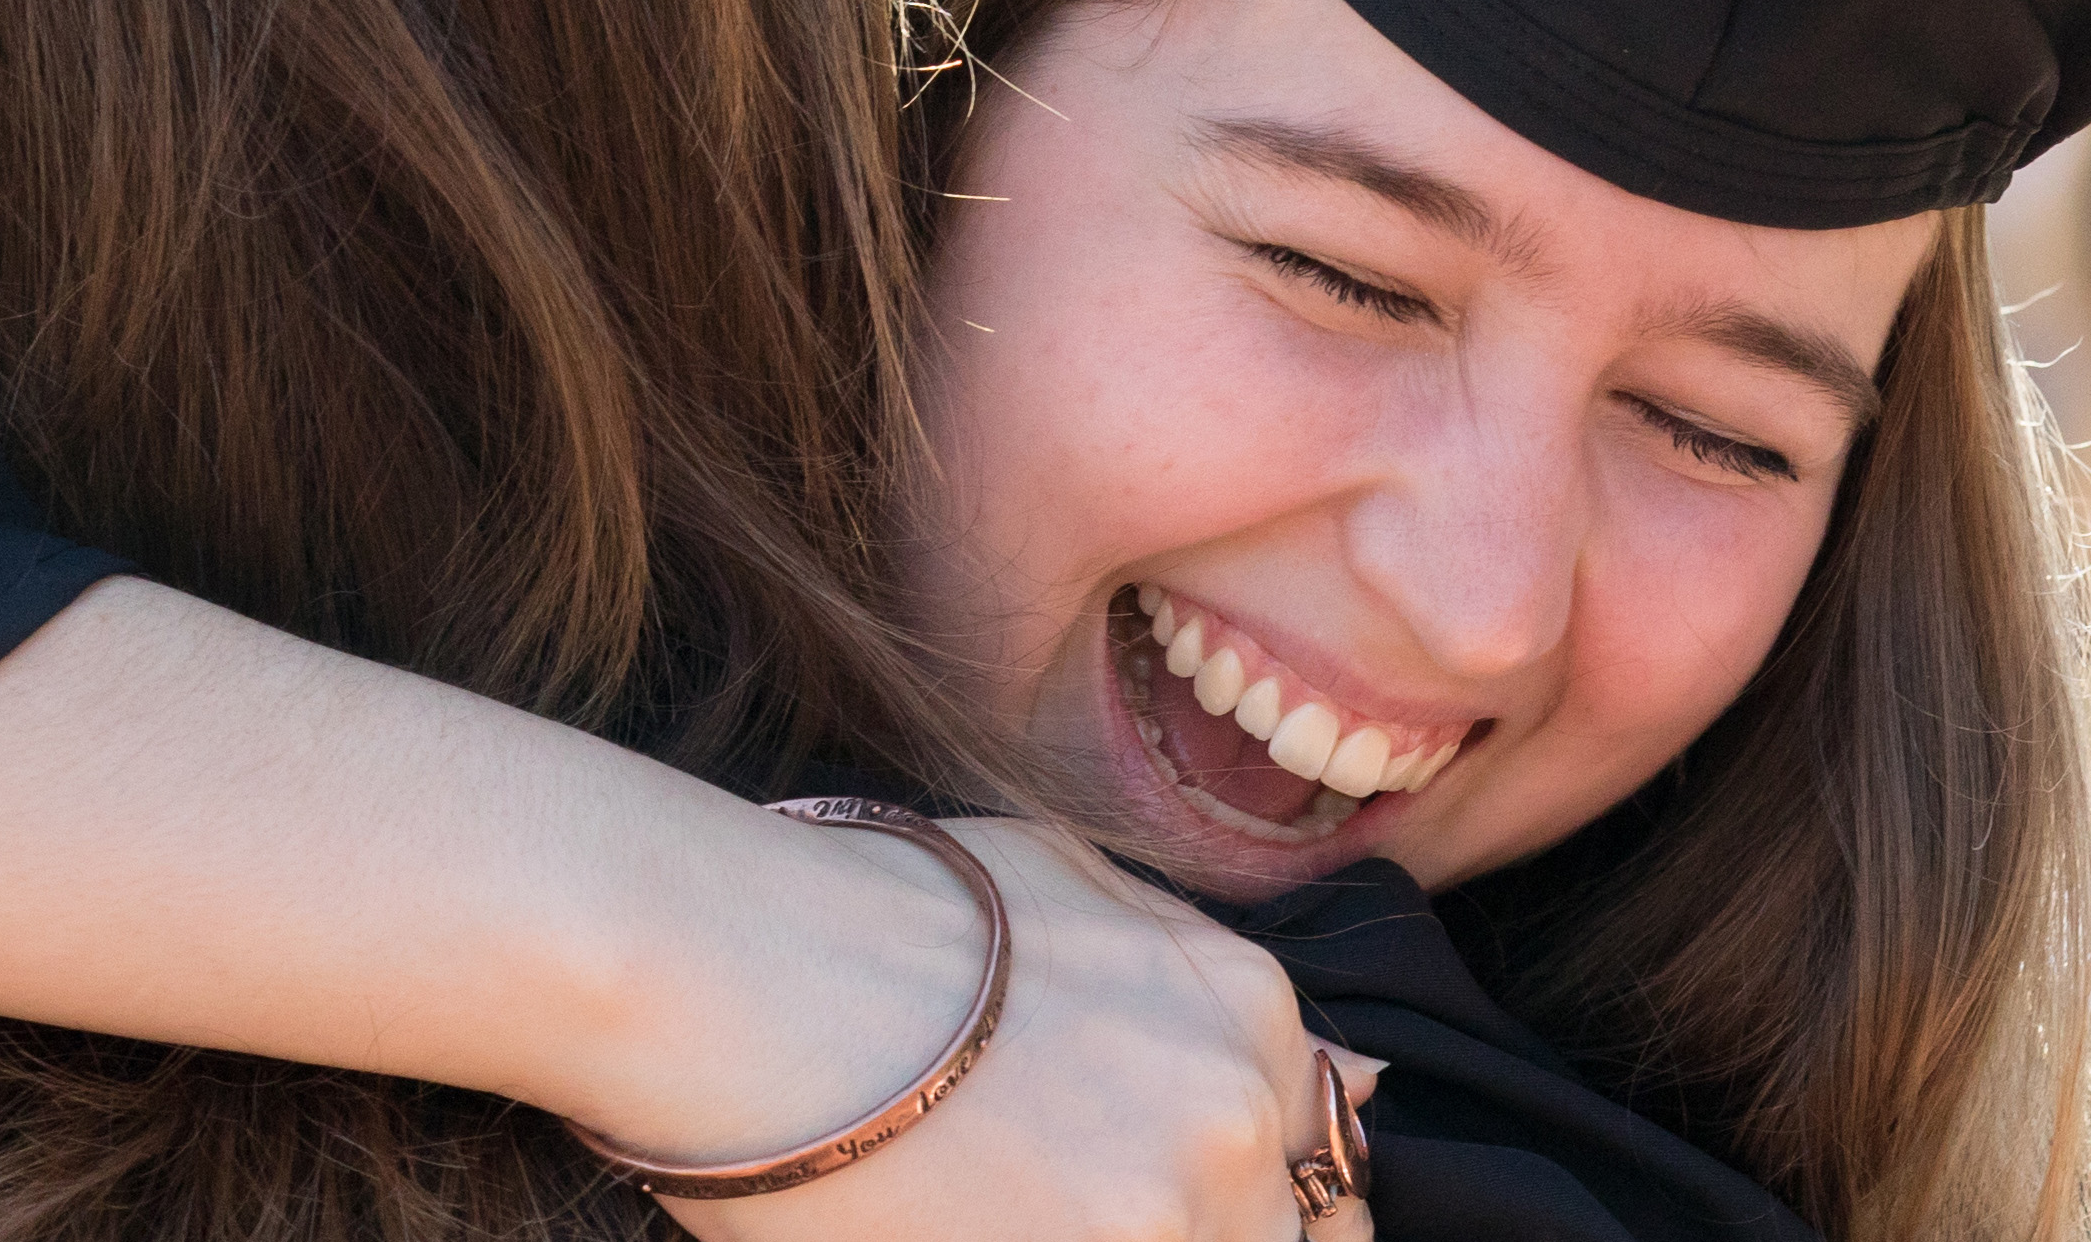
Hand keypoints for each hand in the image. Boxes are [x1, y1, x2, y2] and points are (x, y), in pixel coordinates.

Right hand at [569, 818, 1377, 1240]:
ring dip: (1117, 1238)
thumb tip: (1354, 1071)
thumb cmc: (876, 909)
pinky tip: (975, 1233)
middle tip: (1073, 1209)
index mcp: (1248, 1012)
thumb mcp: (1076, 884)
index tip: (1167, 1212)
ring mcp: (1164, 1214)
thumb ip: (1209, 982)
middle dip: (1197, 1232)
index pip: (1322, 1174)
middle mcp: (1232, 1117)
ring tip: (1012, 1213)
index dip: (1253, 1210)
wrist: (736, 969)